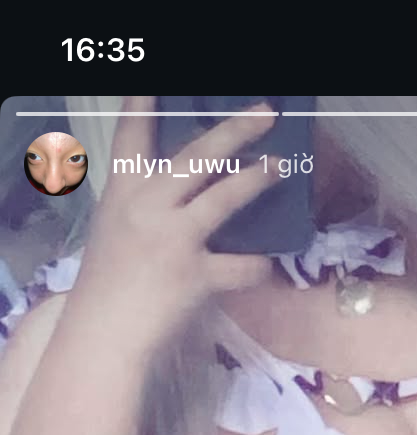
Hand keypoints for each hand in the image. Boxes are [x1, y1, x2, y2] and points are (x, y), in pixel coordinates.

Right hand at [72, 96, 279, 358]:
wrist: (104, 334)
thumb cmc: (108, 284)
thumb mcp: (116, 230)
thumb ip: (145, 205)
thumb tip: (188, 190)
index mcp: (123, 193)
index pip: (132, 136)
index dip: (144, 105)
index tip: (155, 83)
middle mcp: (148, 206)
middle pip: (196, 156)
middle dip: (235, 131)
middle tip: (265, 113)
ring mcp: (173, 239)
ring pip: (224, 197)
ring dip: (256, 178)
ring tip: (279, 165)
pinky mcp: (195, 276)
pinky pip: (241, 266)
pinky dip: (257, 266)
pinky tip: (265, 264)